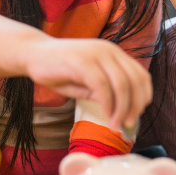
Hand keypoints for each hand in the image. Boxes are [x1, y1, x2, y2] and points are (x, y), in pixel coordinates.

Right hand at [21, 37, 151, 129]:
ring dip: (122, 108)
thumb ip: (105, 92)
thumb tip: (123, 112)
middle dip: (135, 106)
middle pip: (135, 80)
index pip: (141, 75)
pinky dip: (108, 103)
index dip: (143, 97)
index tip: (136, 116)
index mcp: (114, 53)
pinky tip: (105, 114)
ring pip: (122, 83)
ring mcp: (96, 53)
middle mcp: (109, 50)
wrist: (32, 54)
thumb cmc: (59, 70)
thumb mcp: (87, 82)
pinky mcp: (82, 61)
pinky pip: (102, 85)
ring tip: (116, 124)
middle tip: (128, 124)